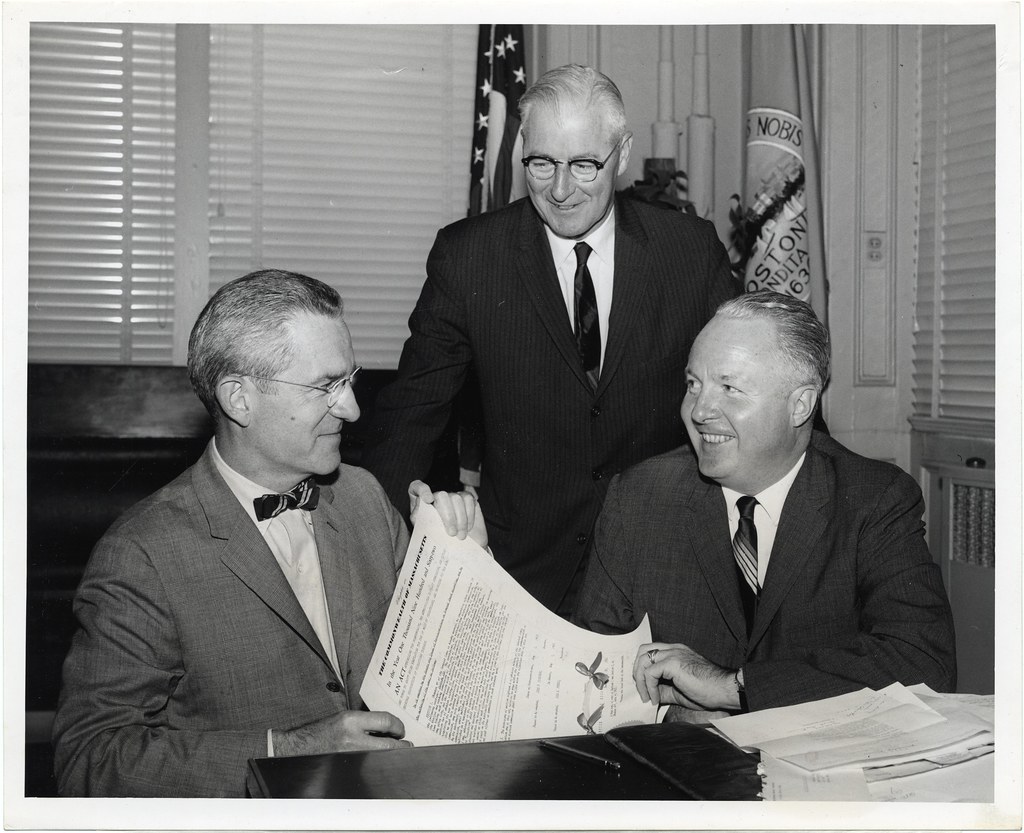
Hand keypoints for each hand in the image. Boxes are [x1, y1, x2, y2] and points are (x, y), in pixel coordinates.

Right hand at [272, 710, 410, 756]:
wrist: (297, 747)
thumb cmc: (321, 731)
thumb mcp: (343, 718)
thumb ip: (365, 722)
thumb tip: (388, 728)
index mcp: (351, 720)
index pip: (385, 721)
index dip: (398, 726)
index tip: (401, 730)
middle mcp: (352, 738)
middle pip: (388, 745)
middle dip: (401, 746)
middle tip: (406, 745)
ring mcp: (350, 755)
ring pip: (381, 758)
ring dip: (391, 755)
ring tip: (396, 753)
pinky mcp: (347, 767)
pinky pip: (369, 766)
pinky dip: (378, 763)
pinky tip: (380, 761)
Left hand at [408, 480, 487, 549]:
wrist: (455, 547)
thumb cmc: (437, 539)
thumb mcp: (424, 531)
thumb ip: (419, 520)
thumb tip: (419, 512)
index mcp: (420, 503)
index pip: (416, 487)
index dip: (422, 490)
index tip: (428, 500)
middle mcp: (436, 496)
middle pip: (441, 495)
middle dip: (448, 516)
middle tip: (451, 533)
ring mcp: (452, 496)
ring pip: (457, 498)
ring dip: (460, 519)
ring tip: (460, 535)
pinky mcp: (467, 498)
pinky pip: (469, 499)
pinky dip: (469, 515)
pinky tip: (467, 527)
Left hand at [633, 642, 738, 711]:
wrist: (724, 690)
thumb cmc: (708, 691)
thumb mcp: (679, 690)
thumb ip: (664, 689)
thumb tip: (650, 695)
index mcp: (676, 652)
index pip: (650, 652)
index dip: (642, 669)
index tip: (644, 688)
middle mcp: (673, 649)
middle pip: (643, 651)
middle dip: (637, 671)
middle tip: (641, 690)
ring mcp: (673, 653)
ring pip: (643, 659)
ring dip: (640, 680)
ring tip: (647, 696)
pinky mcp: (673, 663)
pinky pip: (650, 672)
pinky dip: (649, 687)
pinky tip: (655, 698)